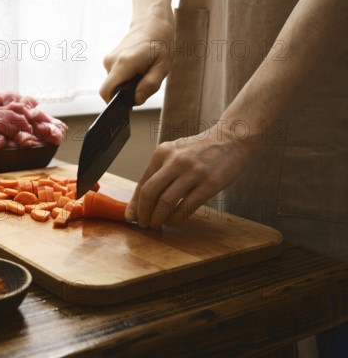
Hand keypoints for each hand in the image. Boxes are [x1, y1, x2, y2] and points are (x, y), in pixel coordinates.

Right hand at [99, 13, 173, 105]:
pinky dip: (124, 79)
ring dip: (126, 86)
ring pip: (113, 84)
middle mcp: (112, 61)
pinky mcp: (109, 60)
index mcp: (124, 63)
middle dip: (124, 94)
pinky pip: (114, 78)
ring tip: (142, 74)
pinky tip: (137, 70)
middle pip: (110, 90)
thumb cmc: (160, 44)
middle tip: (142, 85)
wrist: (152, 23)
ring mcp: (108, 60)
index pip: (106, 92)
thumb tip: (136, 101)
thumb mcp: (163, 67)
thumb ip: (149, 86)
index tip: (127, 104)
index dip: (114, 103)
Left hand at [126, 125, 257, 228]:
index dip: (135, 204)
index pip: (142, 183)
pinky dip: (176, 218)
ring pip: (166, 202)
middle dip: (143, 213)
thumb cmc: (200, 150)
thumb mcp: (175, 153)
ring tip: (157, 224)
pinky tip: (173, 221)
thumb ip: (158, 173)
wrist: (233, 138)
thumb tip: (139, 201)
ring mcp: (194, 172)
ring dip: (158, 218)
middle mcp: (176, 160)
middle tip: (144, 224)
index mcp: (163, 152)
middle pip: (150, 193)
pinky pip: (187, 207)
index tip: (131, 217)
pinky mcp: (210, 184)